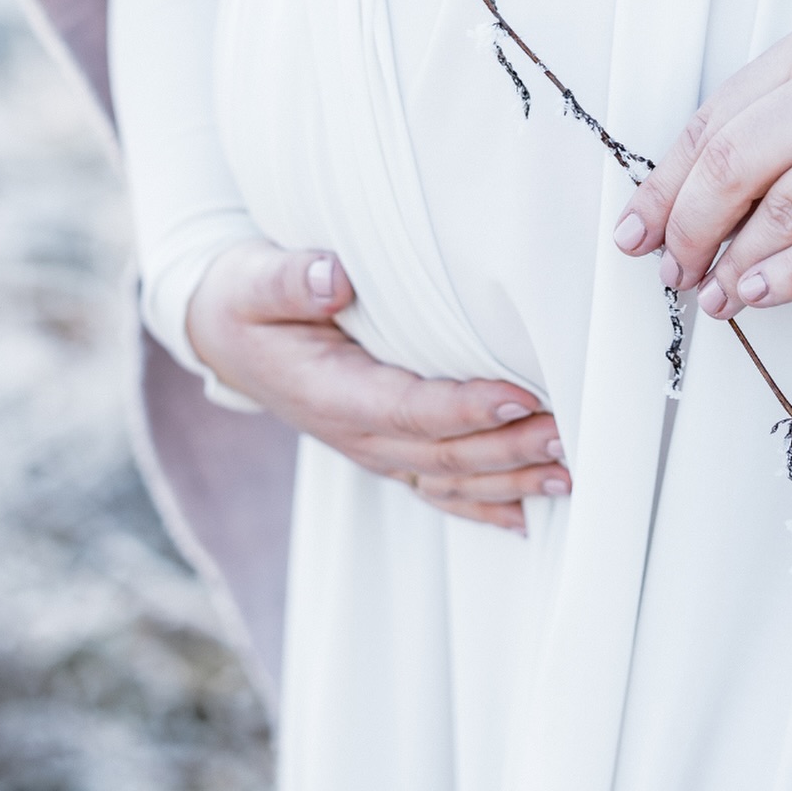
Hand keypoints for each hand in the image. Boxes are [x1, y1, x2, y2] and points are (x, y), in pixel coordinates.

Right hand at [186, 238, 569, 531]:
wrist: (223, 333)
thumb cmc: (244, 299)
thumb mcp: (252, 279)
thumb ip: (290, 280)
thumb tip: (333, 278)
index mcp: (327, 392)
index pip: (407, 407)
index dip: (464, 408)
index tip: (519, 396)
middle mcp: (354, 433)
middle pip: (442, 452)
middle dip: (508, 448)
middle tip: (569, 433)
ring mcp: (370, 447)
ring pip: (449, 477)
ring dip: (509, 479)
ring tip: (568, 471)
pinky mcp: (382, 447)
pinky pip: (437, 488)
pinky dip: (482, 504)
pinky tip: (527, 513)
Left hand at [613, 22, 791, 319]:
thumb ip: (762, 145)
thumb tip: (674, 212)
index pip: (710, 123)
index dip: (665, 186)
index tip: (637, 232)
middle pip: (732, 162)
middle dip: (689, 227)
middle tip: (675, 271)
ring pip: (781, 207)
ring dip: (735, 263)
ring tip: (715, 297)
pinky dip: (790, 274)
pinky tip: (760, 296)